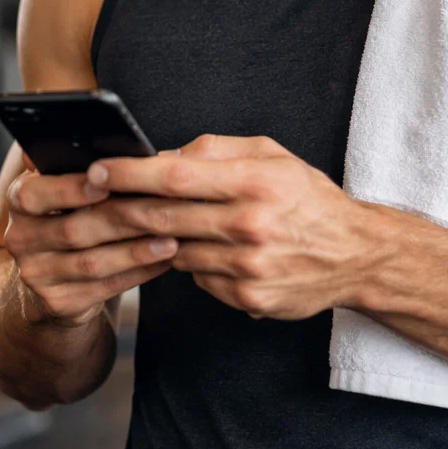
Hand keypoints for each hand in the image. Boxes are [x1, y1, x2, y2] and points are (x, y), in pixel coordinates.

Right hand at [3, 159, 176, 326]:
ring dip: (136, 251)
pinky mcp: (58, 302)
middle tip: (162, 209)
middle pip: (74, 229)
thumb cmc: (70, 214)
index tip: (106, 184)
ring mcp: (36, 274)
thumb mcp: (67, 184)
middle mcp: (20, 237)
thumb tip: (144, 153)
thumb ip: (87, 163)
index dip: (70, 190)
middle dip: (123, 219)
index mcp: (20, 199)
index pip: (34, 194)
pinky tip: (163, 261)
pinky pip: (104, 287)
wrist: (49, 275)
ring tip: (172, 239)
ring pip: (92, 262)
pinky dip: (138, 273)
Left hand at [90, 136, 381, 319]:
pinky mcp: (248, 298)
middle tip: (91, 200)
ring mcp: (248, 266)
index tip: (98, 170)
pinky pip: (197, 277)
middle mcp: (251, 224)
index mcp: (256, 181)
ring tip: (151, 222)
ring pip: (175, 249)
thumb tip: (162, 156)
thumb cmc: (308, 199)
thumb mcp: (272, 156)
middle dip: (120, 207)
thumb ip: (216, 150)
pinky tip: (206, 250)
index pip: (176, 176)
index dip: (130, 173)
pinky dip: (190, 262)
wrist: (356, 254)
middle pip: (165, 216)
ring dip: (155, 237)